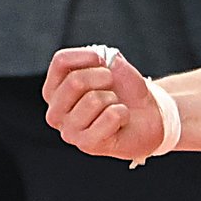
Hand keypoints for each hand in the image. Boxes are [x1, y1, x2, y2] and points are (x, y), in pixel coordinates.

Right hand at [43, 45, 164, 160]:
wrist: (146, 117)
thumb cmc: (123, 91)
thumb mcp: (112, 66)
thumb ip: (102, 58)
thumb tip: (102, 57)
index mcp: (54, 90)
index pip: (61, 61)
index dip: (88, 56)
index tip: (104, 61)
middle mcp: (55, 112)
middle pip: (75, 81)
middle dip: (104, 78)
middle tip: (112, 87)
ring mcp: (68, 131)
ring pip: (94, 99)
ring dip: (113, 99)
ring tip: (114, 106)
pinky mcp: (86, 144)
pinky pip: (110, 116)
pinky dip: (123, 113)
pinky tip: (120, 121)